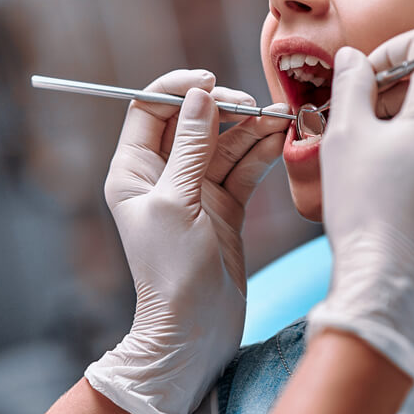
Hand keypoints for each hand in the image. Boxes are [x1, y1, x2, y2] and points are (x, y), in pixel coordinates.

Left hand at [85, 70, 288, 413]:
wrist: (196, 330)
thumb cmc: (171, 272)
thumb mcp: (176, 202)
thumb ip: (191, 147)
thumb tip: (200, 96)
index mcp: (132, 170)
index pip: (149, 109)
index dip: (178, 90)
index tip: (210, 82)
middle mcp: (161, 175)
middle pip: (192, 120)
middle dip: (224, 107)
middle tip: (254, 106)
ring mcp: (195, 189)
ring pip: (224, 142)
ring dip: (251, 127)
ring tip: (280, 117)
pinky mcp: (224, 205)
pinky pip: (243, 167)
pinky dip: (261, 151)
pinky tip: (279, 138)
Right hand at [306, 27, 413, 386]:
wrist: (392, 285)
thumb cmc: (367, 207)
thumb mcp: (345, 133)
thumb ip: (350, 82)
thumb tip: (353, 58)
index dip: (387, 51)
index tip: (358, 81)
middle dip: (386, 91)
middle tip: (347, 120)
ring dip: (393, 123)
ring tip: (358, 156)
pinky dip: (407, 152)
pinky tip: (377, 182)